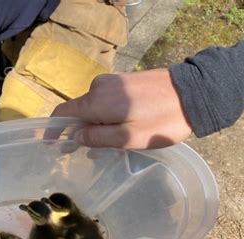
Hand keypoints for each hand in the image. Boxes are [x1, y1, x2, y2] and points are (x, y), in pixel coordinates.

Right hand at [51, 69, 192, 148]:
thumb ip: (97, 138)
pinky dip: (103, 115)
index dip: (53, 129)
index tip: (49, 144)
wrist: (194, 92)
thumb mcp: (128, 138)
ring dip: (93, 125)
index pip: (62, 112)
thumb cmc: (160, 121)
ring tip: (103, 146)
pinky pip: (104, 100)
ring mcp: (112, 81)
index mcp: (96, 101)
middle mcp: (98, 87)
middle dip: (76, 131)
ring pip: (92, 106)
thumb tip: (74, 137)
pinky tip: (115, 129)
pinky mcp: (124, 80)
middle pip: (78, 111)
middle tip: (79, 153)